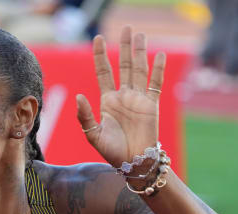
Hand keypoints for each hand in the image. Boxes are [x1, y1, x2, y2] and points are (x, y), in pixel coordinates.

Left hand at [76, 26, 166, 167]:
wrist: (133, 163)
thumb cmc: (112, 152)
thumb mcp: (93, 134)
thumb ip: (85, 116)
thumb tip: (78, 96)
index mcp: (108, 101)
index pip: (103, 72)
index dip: (101, 55)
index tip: (98, 38)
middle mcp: (123, 96)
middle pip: (124, 65)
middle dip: (124, 47)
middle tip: (126, 28)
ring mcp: (138, 99)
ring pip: (139, 70)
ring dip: (139, 52)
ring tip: (139, 35)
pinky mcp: (152, 105)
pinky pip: (155, 83)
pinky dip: (158, 69)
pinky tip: (159, 55)